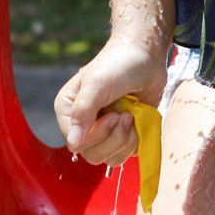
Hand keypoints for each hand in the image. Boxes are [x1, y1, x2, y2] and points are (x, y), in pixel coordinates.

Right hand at [53, 39, 166, 167]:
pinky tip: (137, 121)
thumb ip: (83, 112)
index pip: (75, 143)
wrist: (146, 56)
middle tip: (125, 115)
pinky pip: (124, 155)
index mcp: (68, 111)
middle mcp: (82, 124)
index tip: (113, 115)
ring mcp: (103, 131)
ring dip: (125, 140)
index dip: (97, 135)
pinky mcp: (121, 135)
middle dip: (113, 138)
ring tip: (131, 115)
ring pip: (109, 158)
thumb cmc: (118, 65)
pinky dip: (134, 142)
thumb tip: (73, 144)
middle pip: (92, 154)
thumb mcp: (97, 84)